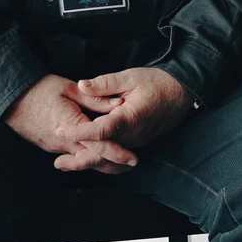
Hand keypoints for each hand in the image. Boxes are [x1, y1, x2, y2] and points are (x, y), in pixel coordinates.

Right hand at [4, 74, 139, 174]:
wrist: (10, 97)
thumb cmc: (40, 89)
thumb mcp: (70, 89)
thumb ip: (96, 99)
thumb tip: (119, 102)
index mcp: (70, 126)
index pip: (98, 144)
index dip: (117, 153)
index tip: (133, 158)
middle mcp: (63, 142)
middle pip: (93, 159)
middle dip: (113, 164)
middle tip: (131, 164)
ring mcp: (55, 147)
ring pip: (82, 161)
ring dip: (100, 163)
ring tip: (119, 164)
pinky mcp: (50, 146)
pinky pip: (72, 156)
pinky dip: (86, 158)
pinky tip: (97, 156)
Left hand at [58, 67, 191, 166]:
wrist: (183, 92)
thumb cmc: (158, 82)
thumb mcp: (131, 77)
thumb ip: (105, 83)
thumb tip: (81, 86)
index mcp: (130, 118)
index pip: (101, 130)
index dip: (79, 131)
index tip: (60, 130)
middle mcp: (134, 135)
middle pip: (103, 153)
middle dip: (79, 159)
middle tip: (58, 164)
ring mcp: (137, 141)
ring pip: (110, 158)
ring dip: (88, 161)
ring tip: (66, 164)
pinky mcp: (139, 142)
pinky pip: (118, 154)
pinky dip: (101, 157)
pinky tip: (88, 156)